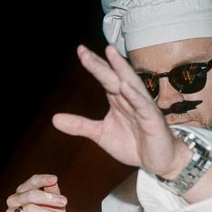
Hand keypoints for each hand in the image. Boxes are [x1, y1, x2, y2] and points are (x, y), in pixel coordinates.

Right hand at [7, 175, 67, 211]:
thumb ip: (53, 193)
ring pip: (29, 209)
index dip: (42, 179)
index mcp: (24, 192)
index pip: (31, 182)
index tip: (54, 179)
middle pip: (30, 195)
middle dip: (49, 198)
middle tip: (64, 202)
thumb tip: (53, 181)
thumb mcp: (55, 207)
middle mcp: (15, 200)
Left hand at [52, 45, 191, 178]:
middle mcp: (130, 98)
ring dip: (120, 68)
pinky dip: (135, 95)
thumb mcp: (101, 134)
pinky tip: (125, 86)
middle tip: (83, 51)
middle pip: (113, 76)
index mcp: (118, 99)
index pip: (104, 77)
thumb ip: (80, 125)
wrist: (158, 161)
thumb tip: (54, 118)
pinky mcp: (152, 119)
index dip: (93, 65)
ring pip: (130, 84)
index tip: (80, 50)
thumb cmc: (133, 143)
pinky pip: (143, 105)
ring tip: (110, 53)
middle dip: (100, 63)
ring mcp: (142, 107)